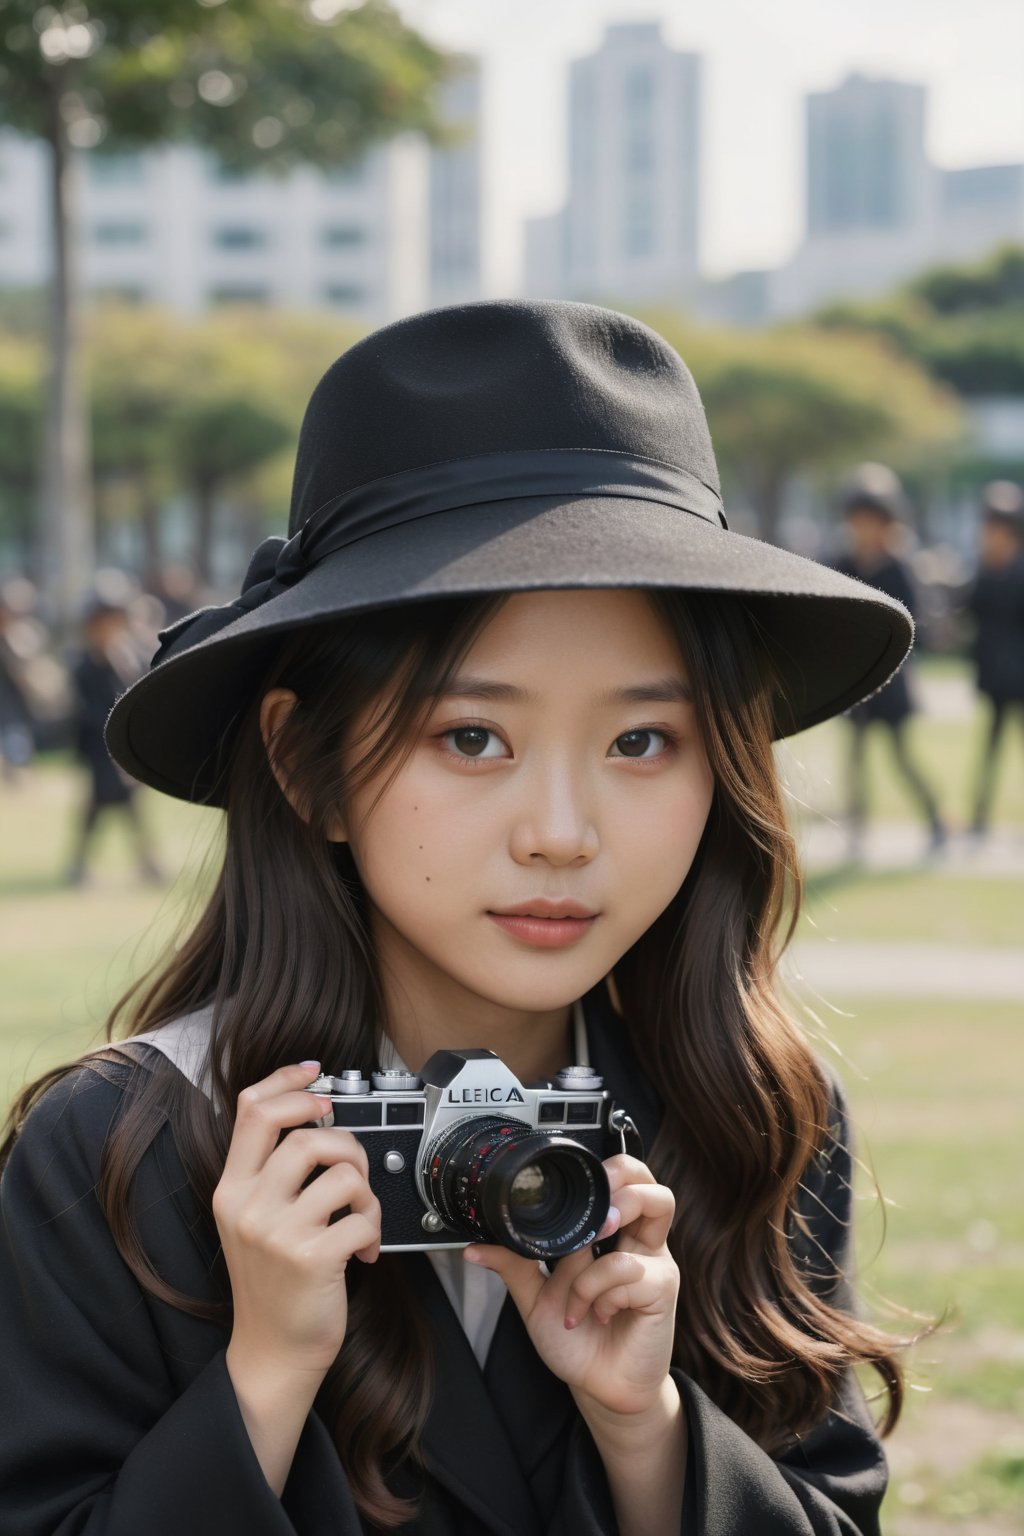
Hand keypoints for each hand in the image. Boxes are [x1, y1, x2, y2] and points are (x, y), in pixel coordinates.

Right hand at [212, 1061, 380, 1382]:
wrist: (272, 1352)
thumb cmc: (273, 1283)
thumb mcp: (251, 1220)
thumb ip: (270, 1173)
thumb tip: (312, 1116)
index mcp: (230, 1189)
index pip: (250, 1109)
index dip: (287, 1080)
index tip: (316, 1073)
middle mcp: (247, 1205)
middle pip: (303, 1132)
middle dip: (344, 1140)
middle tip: (352, 1168)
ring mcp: (276, 1232)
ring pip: (340, 1170)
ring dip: (365, 1189)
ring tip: (359, 1215)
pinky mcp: (310, 1258)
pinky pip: (361, 1215)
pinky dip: (373, 1228)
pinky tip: (362, 1250)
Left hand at [464, 1154, 678, 1419]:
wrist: (596, 1388)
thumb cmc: (574, 1340)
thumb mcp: (535, 1298)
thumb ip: (513, 1266)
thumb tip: (474, 1247)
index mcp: (613, 1236)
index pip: (624, 1178)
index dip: (606, 1168)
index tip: (570, 1185)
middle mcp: (639, 1242)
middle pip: (650, 1177)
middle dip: (622, 1178)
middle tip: (594, 1206)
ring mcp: (656, 1262)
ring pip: (657, 1205)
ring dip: (613, 1221)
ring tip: (592, 1246)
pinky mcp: (663, 1289)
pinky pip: (630, 1268)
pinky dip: (599, 1290)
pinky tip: (593, 1314)